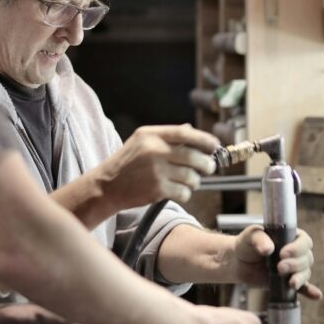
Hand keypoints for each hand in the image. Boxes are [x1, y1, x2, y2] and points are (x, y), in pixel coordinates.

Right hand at [102, 123, 218, 209]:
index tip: (215, 144)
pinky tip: (178, 191)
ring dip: (195, 181)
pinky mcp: (157, 189)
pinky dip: (185, 193)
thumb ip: (165, 136)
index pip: (185, 133)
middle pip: (193, 156)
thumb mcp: (141, 141)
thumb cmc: (127, 163)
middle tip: (208, 167)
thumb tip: (192, 130)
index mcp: (150, 135)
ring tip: (190, 181)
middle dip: (206, 164)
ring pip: (191, 176)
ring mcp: (155, 170)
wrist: (107, 185)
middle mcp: (154, 150)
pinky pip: (184, 192)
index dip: (204, 139)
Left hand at [231, 226, 321, 298]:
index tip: (283, 253)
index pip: (304, 241)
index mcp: (290, 236)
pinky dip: (310, 291)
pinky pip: (303, 287)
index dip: (297, 248)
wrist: (238, 262)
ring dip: (300, 278)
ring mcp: (293, 268)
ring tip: (290, 283)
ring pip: (305, 273)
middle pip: (306, 258)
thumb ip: (259, 239)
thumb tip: (268, 249)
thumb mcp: (250, 236)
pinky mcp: (288, 282)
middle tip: (279, 267)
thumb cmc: (246, 244)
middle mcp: (295, 252)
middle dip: (295, 264)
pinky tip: (315, 295)